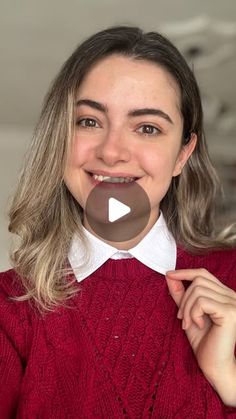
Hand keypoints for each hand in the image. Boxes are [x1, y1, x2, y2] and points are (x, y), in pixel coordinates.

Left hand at [166, 268, 235, 405]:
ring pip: (198, 290)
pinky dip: (194, 313)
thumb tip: (170, 276)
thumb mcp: (188, 313)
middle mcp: (231, 295)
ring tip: (189, 324)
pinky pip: (202, 301)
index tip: (169, 275)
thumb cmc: (204, 342)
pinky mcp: (230, 312)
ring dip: (187, 309)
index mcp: (224, 294)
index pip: (203, 273)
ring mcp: (233, 303)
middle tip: (181, 318)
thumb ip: (181, 295)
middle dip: (183, 298)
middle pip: (198, 280)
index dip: (185, 272)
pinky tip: (199, 326)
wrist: (214, 365)